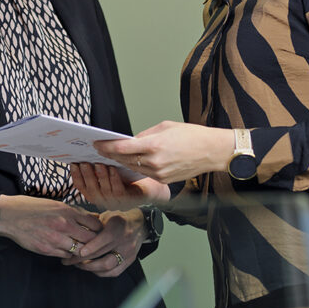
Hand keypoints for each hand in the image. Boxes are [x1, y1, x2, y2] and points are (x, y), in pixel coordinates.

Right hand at [0, 195, 101, 257]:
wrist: (11, 216)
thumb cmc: (33, 208)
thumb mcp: (56, 204)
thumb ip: (74, 212)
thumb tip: (93, 218)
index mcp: (68, 211)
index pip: (94, 224)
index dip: (100, 230)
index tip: (100, 232)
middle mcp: (64, 225)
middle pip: (90, 239)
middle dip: (95, 243)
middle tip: (97, 245)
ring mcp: (55, 239)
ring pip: (79, 250)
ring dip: (82, 251)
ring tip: (83, 250)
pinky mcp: (47, 249)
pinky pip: (65, 256)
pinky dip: (69, 254)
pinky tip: (67, 250)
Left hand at [62, 209, 143, 276]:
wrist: (139, 225)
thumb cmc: (119, 220)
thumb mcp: (106, 216)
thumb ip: (92, 223)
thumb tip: (75, 229)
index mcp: (118, 227)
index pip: (104, 239)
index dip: (91, 246)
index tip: (78, 252)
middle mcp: (124, 241)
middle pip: (102, 254)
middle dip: (82, 259)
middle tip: (68, 260)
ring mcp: (128, 252)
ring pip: (107, 265)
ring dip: (89, 267)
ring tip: (77, 265)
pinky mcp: (129, 261)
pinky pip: (113, 272)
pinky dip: (100, 272)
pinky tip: (91, 269)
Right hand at [70, 163, 169, 209]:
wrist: (151, 185)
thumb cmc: (129, 176)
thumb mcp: (110, 172)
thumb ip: (98, 166)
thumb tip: (87, 152)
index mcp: (97, 194)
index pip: (81, 187)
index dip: (76, 176)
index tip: (73, 164)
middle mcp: (104, 201)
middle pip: (91, 189)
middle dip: (86, 175)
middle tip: (84, 162)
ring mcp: (115, 203)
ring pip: (104, 190)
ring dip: (100, 176)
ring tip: (98, 163)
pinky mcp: (128, 201)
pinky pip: (118, 191)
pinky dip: (114, 179)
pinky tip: (113, 169)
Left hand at [94, 121, 234, 184]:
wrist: (212, 152)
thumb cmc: (192, 135)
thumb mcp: (165, 127)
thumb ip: (144, 135)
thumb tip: (130, 141)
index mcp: (154, 145)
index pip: (121, 148)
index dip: (106, 146)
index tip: (97, 143)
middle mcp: (154, 162)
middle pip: (124, 160)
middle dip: (110, 154)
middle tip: (99, 149)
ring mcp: (159, 174)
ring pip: (132, 168)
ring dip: (121, 162)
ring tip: (110, 155)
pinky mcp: (164, 181)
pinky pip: (144, 174)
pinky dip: (135, 168)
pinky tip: (129, 162)